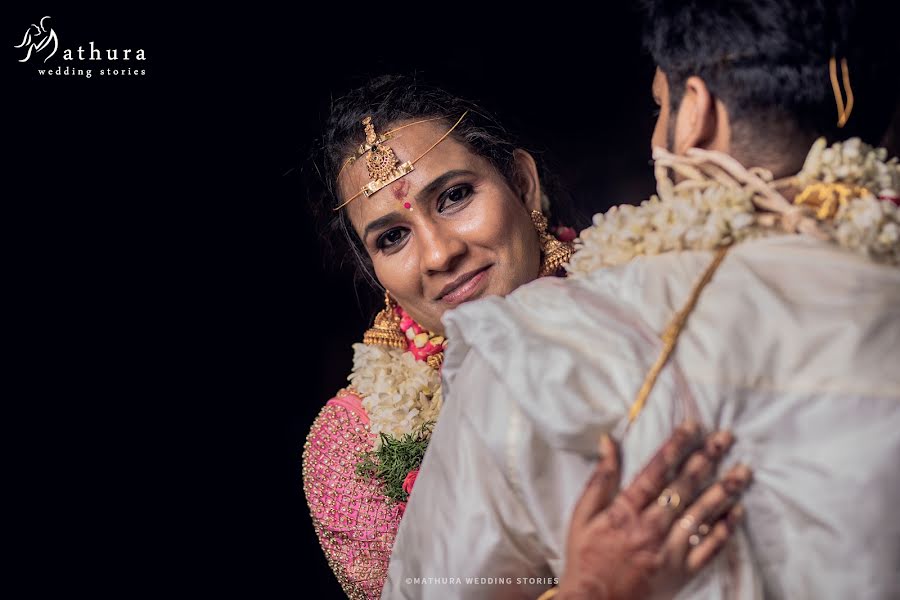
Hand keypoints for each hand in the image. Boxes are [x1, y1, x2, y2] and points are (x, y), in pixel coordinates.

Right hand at [557, 421, 750, 599]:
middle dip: (707, 459)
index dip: (676, 446)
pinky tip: (737, 512)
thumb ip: (600, 479)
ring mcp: (668, 552)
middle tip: (726, 438)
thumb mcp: (583, 516)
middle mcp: (650, 528)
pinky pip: (708, 550)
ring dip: (724, 490)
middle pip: (683, 487)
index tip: (693, 427)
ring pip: (701, 515)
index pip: (655, 471)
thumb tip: (608, 442)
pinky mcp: (681, 574)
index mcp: (625, 511)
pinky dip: (725, 531)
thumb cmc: (585, 558)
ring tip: (743, 471)